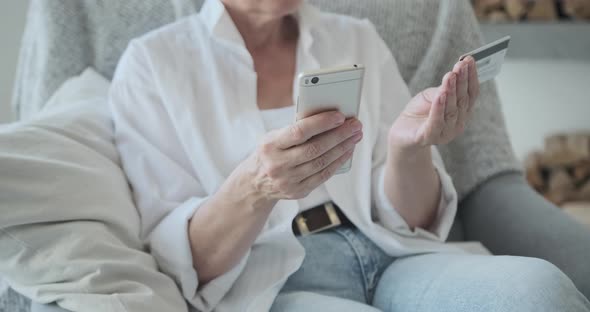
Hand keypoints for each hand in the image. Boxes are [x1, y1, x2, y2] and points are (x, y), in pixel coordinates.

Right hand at [239, 112, 362, 200]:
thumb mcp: (274, 137)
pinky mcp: (298, 191)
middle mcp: (277, 164)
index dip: (322, 123)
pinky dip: (337, 162)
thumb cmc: (271, 151)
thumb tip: (329, 119)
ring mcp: (287, 181)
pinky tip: (347, 151)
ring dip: (342, 148)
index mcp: (270, 145)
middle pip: (315, 149)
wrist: (255, 182)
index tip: (340, 116)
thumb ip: (296, 130)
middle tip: (356, 125)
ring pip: (322, 163)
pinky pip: (323, 176)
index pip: (299, 132)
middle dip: (339, 135)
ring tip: (355, 137)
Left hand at [389, 56, 478, 149]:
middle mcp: (457, 123)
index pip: (471, 93)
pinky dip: (438, 108)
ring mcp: (445, 133)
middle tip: (461, 65)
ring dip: (451, 91)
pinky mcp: (428, 137)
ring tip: (450, 76)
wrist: (402, 131)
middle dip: (462, 81)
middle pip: (462, 100)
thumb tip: (452, 77)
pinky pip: (435, 122)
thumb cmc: (420, 112)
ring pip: (451, 110)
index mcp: (462, 112)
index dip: (472, 76)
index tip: (469, 60)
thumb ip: (442, 89)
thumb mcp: (431, 95)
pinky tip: (440, 95)